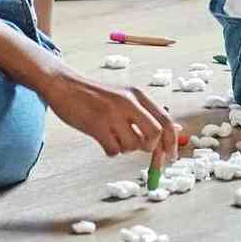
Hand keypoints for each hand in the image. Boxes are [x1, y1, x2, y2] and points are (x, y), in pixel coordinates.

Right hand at [44, 69, 177, 159]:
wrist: (64, 85)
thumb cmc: (96, 95)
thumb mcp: (125, 97)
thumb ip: (147, 113)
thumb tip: (175, 129)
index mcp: (137, 94)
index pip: (165, 121)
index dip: (172, 142)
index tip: (171, 157)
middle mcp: (128, 102)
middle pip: (154, 135)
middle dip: (150, 148)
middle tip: (141, 148)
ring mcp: (112, 113)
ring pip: (132, 145)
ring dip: (125, 147)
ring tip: (114, 135)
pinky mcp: (96, 125)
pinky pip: (113, 150)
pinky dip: (110, 150)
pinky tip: (102, 138)